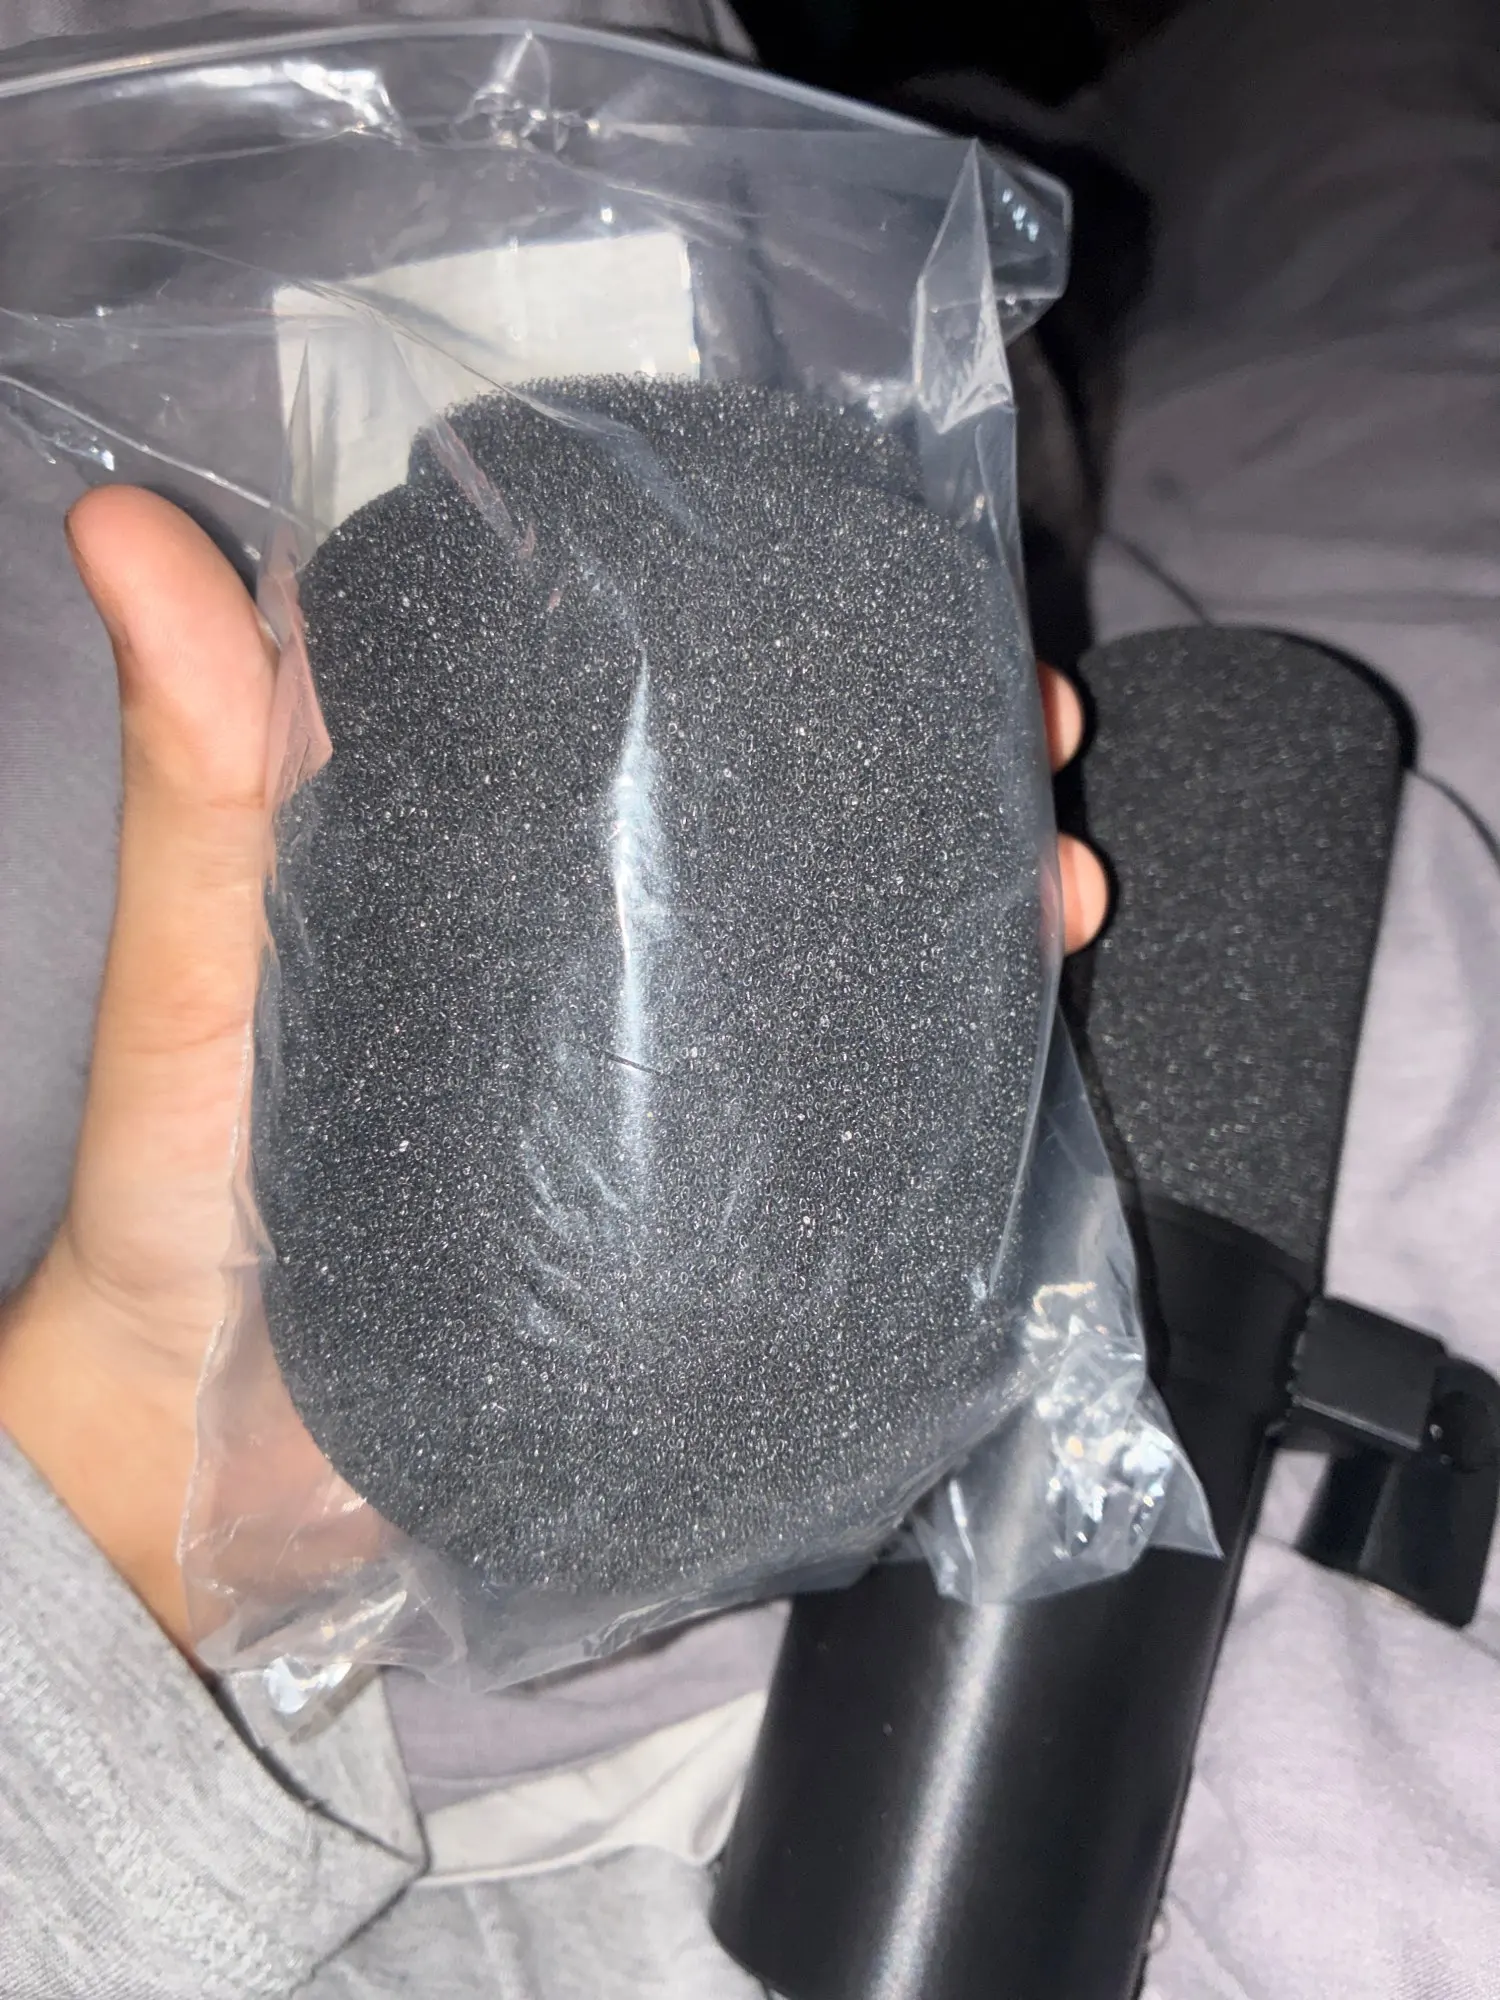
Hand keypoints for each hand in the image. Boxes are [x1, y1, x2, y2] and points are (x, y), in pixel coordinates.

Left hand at [0, 488, 1108, 1647]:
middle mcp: (628, 949)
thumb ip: (196, 766)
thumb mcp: (202, 945)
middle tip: (1036, 726)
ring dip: (986, 900)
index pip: (684, 713)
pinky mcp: (721, 1213)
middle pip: (816, 826)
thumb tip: (124, 530)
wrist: (205, 1428)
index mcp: (518, 856)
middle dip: (945, 761)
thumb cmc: (182, 1168)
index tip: (896, 572)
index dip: (797, 634)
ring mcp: (687, 1082)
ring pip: (870, 957)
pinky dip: (961, 1068)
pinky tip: (1032, 1018)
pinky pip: (864, 1123)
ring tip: (1064, 874)